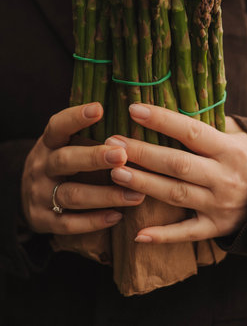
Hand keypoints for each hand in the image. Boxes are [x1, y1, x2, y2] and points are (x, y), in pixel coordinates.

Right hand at [21, 103, 144, 234]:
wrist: (24, 196)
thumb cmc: (60, 163)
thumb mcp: (63, 144)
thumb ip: (85, 133)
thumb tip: (130, 114)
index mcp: (48, 144)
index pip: (57, 126)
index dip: (75, 117)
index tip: (99, 108)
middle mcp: (41, 167)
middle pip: (65, 160)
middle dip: (94, 158)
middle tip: (122, 155)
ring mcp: (40, 195)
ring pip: (72, 195)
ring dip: (105, 195)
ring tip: (135, 195)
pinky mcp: (43, 220)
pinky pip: (69, 223)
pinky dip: (94, 221)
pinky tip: (118, 216)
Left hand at [106, 104, 246, 243]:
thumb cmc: (245, 156)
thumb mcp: (236, 135)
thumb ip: (208, 123)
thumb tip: (172, 103)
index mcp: (229, 150)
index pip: (191, 132)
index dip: (162, 120)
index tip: (134, 109)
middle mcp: (225, 177)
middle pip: (177, 164)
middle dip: (143, 153)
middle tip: (112, 144)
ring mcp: (220, 205)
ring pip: (177, 195)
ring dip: (144, 184)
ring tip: (115, 173)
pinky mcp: (217, 227)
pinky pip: (188, 233)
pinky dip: (164, 236)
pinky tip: (138, 235)